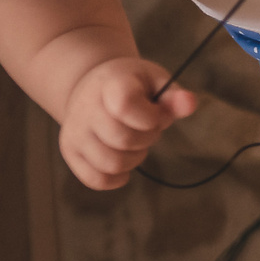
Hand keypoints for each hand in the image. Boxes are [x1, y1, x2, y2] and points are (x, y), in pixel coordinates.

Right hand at [59, 57, 196, 189]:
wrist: (93, 87)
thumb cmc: (132, 85)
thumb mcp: (155, 81)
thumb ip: (174, 96)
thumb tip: (190, 104)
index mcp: (110, 84)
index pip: (126, 105)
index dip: (151, 117)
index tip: (154, 111)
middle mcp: (85, 108)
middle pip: (123, 140)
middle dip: (147, 138)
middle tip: (147, 128)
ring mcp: (74, 131)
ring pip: (112, 164)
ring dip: (134, 158)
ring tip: (134, 141)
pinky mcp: (70, 152)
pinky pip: (97, 180)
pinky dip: (116, 177)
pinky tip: (123, 158)